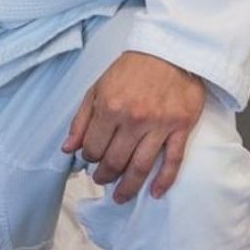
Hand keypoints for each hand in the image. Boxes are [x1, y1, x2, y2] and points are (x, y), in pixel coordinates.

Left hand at [62, 51, 205, 202]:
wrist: (168, 52)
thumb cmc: (131, 69)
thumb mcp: (98, 87)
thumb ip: (82, 118)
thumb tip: (68, 148)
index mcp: (110, 107)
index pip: (93, 145)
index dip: (88, 156)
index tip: (88, 159)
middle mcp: (134, 119)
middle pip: (116, 160)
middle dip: (105, 175)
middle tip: (100, 180)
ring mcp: (159, 126)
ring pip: (141, 167)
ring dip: (128, 186)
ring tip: (119, 196)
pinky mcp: (180, 128)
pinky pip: (173, 161)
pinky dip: (164, 181)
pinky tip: (154, 193)